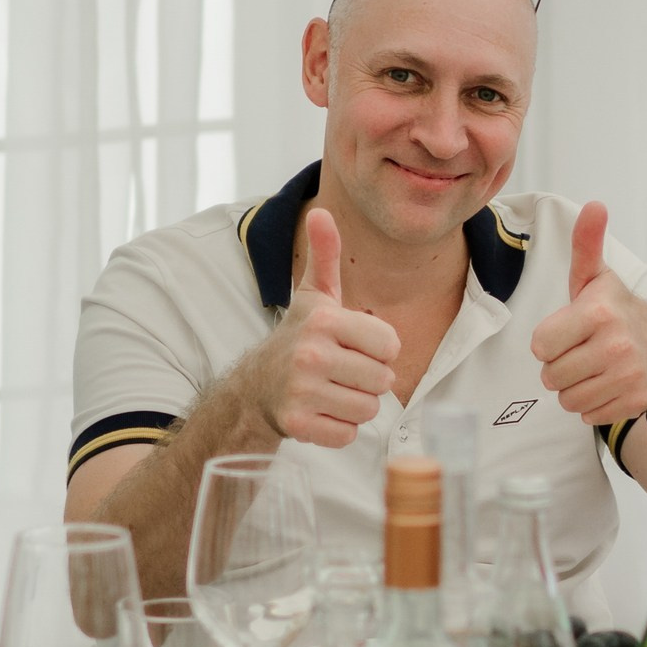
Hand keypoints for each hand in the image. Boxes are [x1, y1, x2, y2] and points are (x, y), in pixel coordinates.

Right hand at [243, 207, 400, 448]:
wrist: (255, 385)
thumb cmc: (298, 338)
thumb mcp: (314, 295)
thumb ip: (325, 255)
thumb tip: (321, 211)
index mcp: (324, 321)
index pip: (391, 345)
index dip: (379, 349)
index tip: (354, 346)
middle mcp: (311, 354)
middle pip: (383, 381)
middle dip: (369, 380)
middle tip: (341, 372)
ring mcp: (301, 392)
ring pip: (368, 410)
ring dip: (355, 405)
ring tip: (331, 391)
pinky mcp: (297, 425)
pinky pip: (348, 435)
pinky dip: (339, 429)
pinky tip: (320, 412)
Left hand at [531, 203, 646, 426]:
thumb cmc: (618, 312)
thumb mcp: (597, 279)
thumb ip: (586, 244)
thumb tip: (594, 205)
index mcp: (599, 313)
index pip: (540, 345)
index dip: (550, 341)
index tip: (569, 332)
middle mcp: (615, 345)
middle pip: (551, 376)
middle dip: (561, 367)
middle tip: (582, 353)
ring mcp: (627, 376)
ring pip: (567, 399)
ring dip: (574, 389)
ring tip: (594, 370)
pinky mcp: (634, 402)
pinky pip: (587, 415)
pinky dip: (593, 405)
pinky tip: (608, 385)